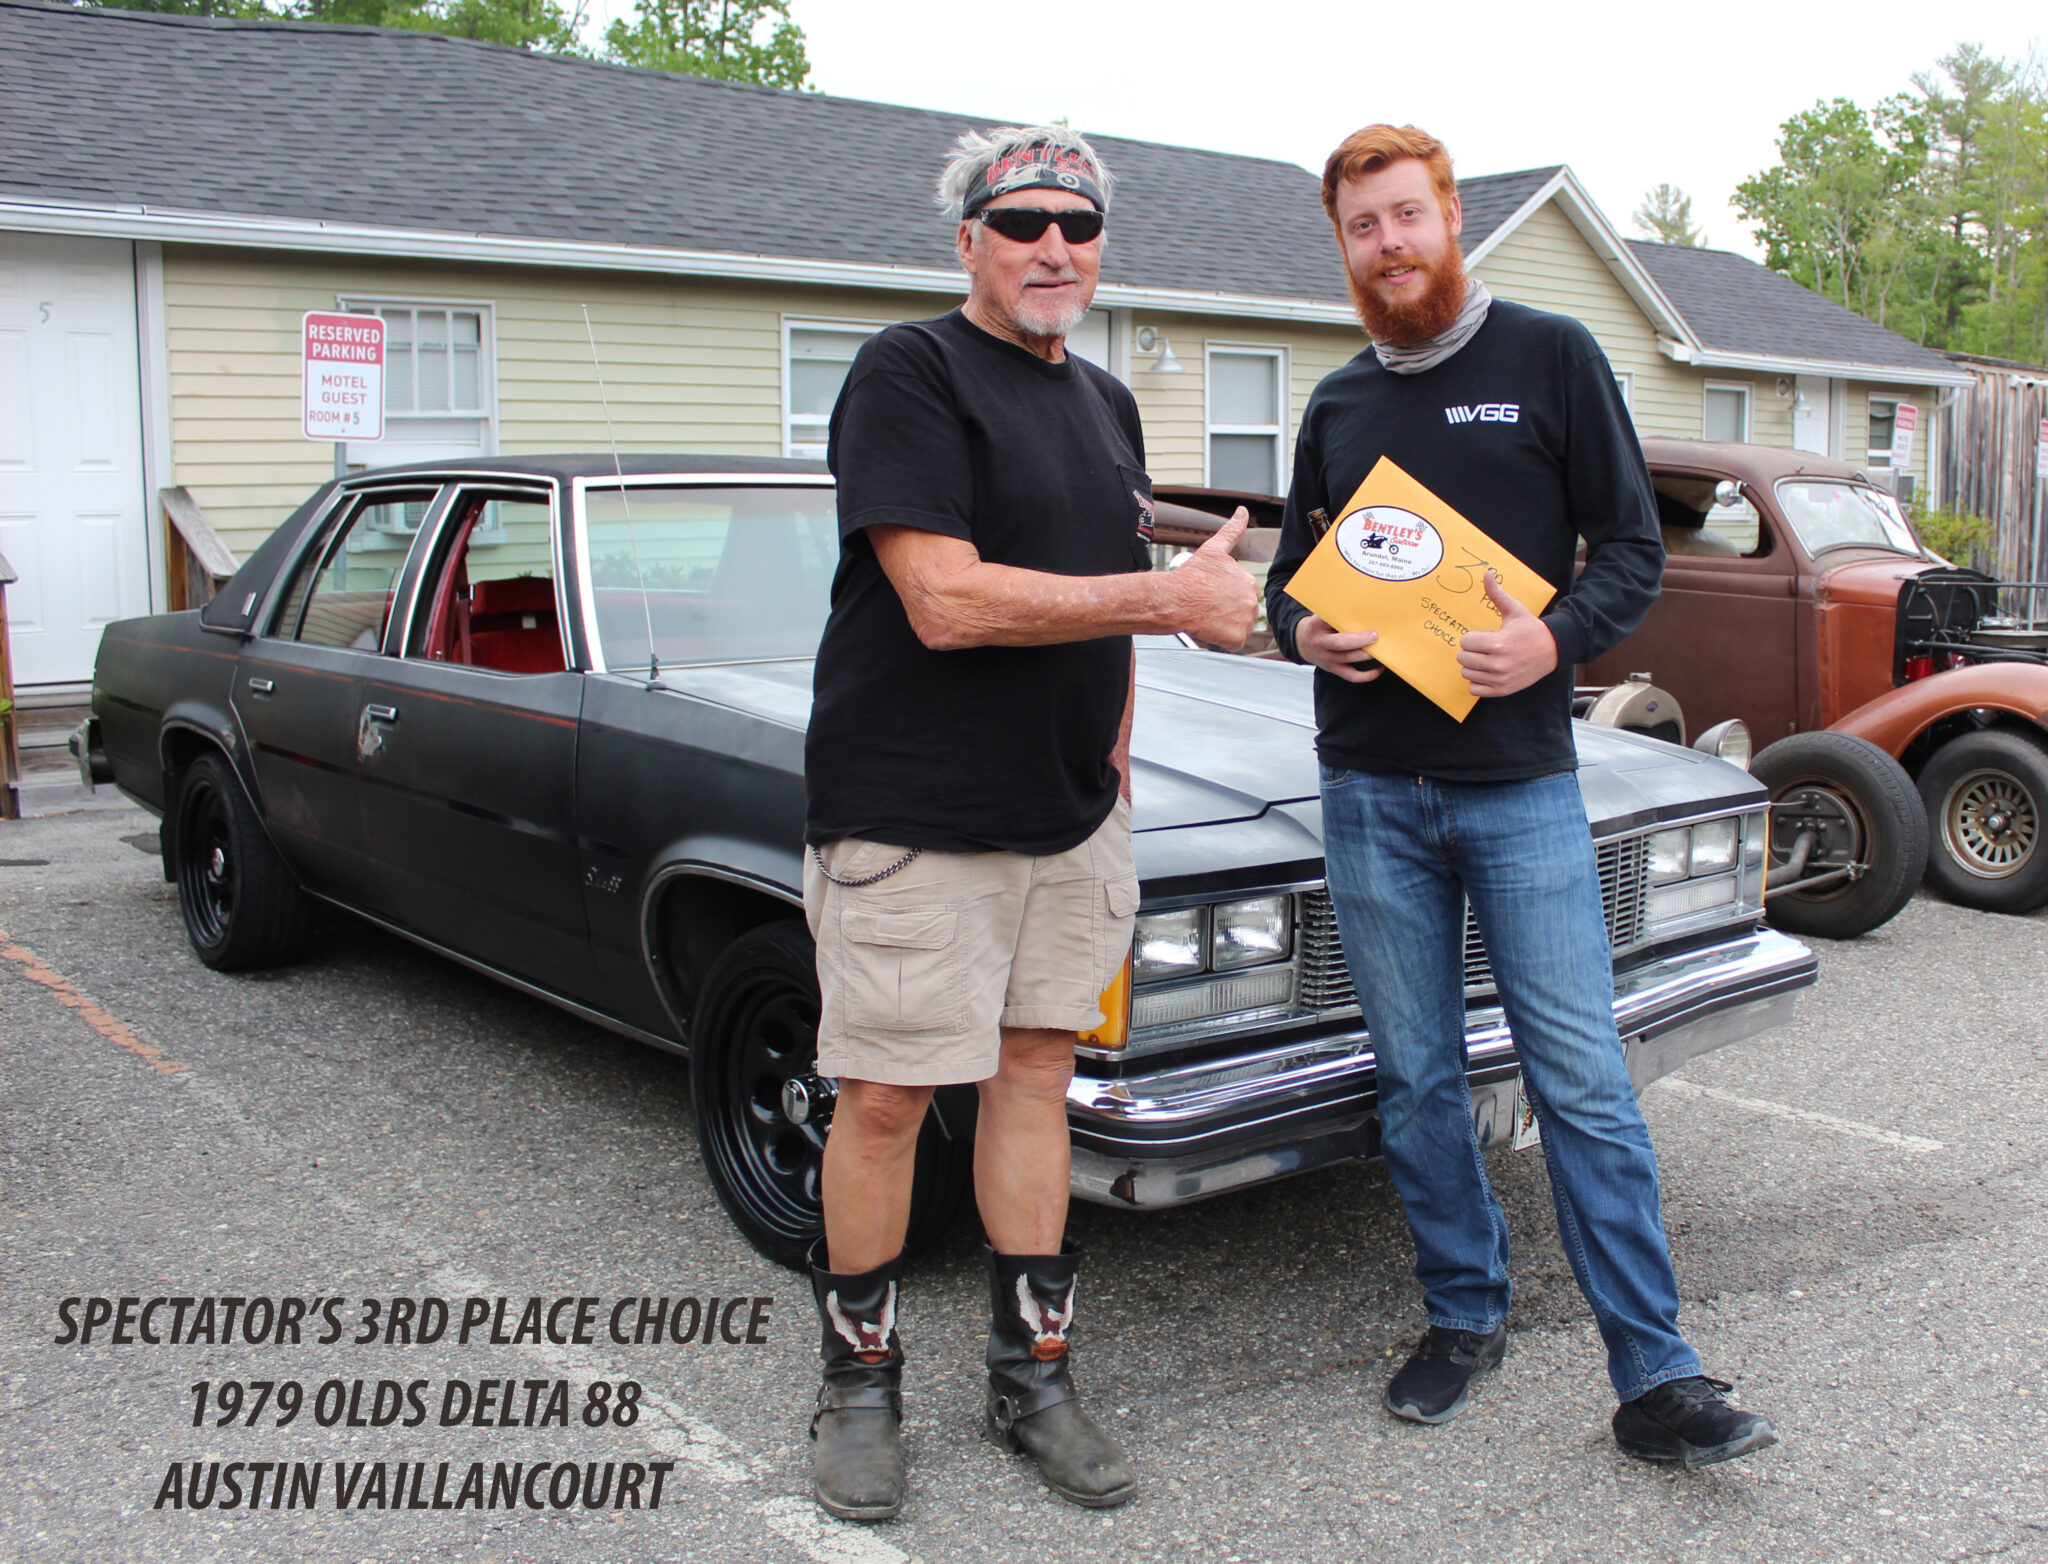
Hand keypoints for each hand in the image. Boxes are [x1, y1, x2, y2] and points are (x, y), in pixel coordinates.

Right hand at [1171, 508, 1259, 649]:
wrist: (1173, 599)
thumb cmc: (1190, 576)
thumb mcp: (1214, 549)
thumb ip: (1232, 530)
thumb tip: (1242, 511)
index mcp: (1248, 581)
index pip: (1242, 593)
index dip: (1225, 596)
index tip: (1210, 594)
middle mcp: (1252, 600)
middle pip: (1242, 611)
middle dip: (1226, 611)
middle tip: (1207, 606)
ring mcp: (1245, 620)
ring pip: (1237, 626)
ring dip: (1224, 625)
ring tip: (1207, 616)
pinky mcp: (1236, 638)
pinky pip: (1232, 642)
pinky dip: (1221, 639)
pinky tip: (1209, 628)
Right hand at [1294, 613, 1379, 682]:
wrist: (1304, 644)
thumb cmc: (1320, 626)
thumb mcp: (1321, 616)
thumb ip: (1335, 612)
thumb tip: (1360, 606)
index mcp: (1316, 626)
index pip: (1329, 621)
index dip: (1342, 619)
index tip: (1360, 615)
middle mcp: (1321, 644)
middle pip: (1340, 644)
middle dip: (1359, 641)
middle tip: (1374, 636)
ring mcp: (1327, 659)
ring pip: (1348, 659)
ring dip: (1366, 655)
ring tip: (1381, 649)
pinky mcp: (1334, 670)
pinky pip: (1352, 676)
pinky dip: (1368, 675)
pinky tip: (1379, 668)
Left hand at [1457, 572, 1556, 696]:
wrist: (1553, 650)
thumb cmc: (1531, 629)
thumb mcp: (1515, 610)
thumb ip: (1497, 594)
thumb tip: (1487, 573)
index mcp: (1499, 643)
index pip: (1465, 642)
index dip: (1473, 636)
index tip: (1486, 635)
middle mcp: (1498, 664)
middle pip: (1463, 658)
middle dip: (1471, 650)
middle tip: (1486, 647)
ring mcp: (1500, 679)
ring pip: (1466, 674)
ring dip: (1473, 666)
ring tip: (1488, 658)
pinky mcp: (1502, 690)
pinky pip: (1474, 689)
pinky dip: (1477, 681)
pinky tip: (1488, 672)